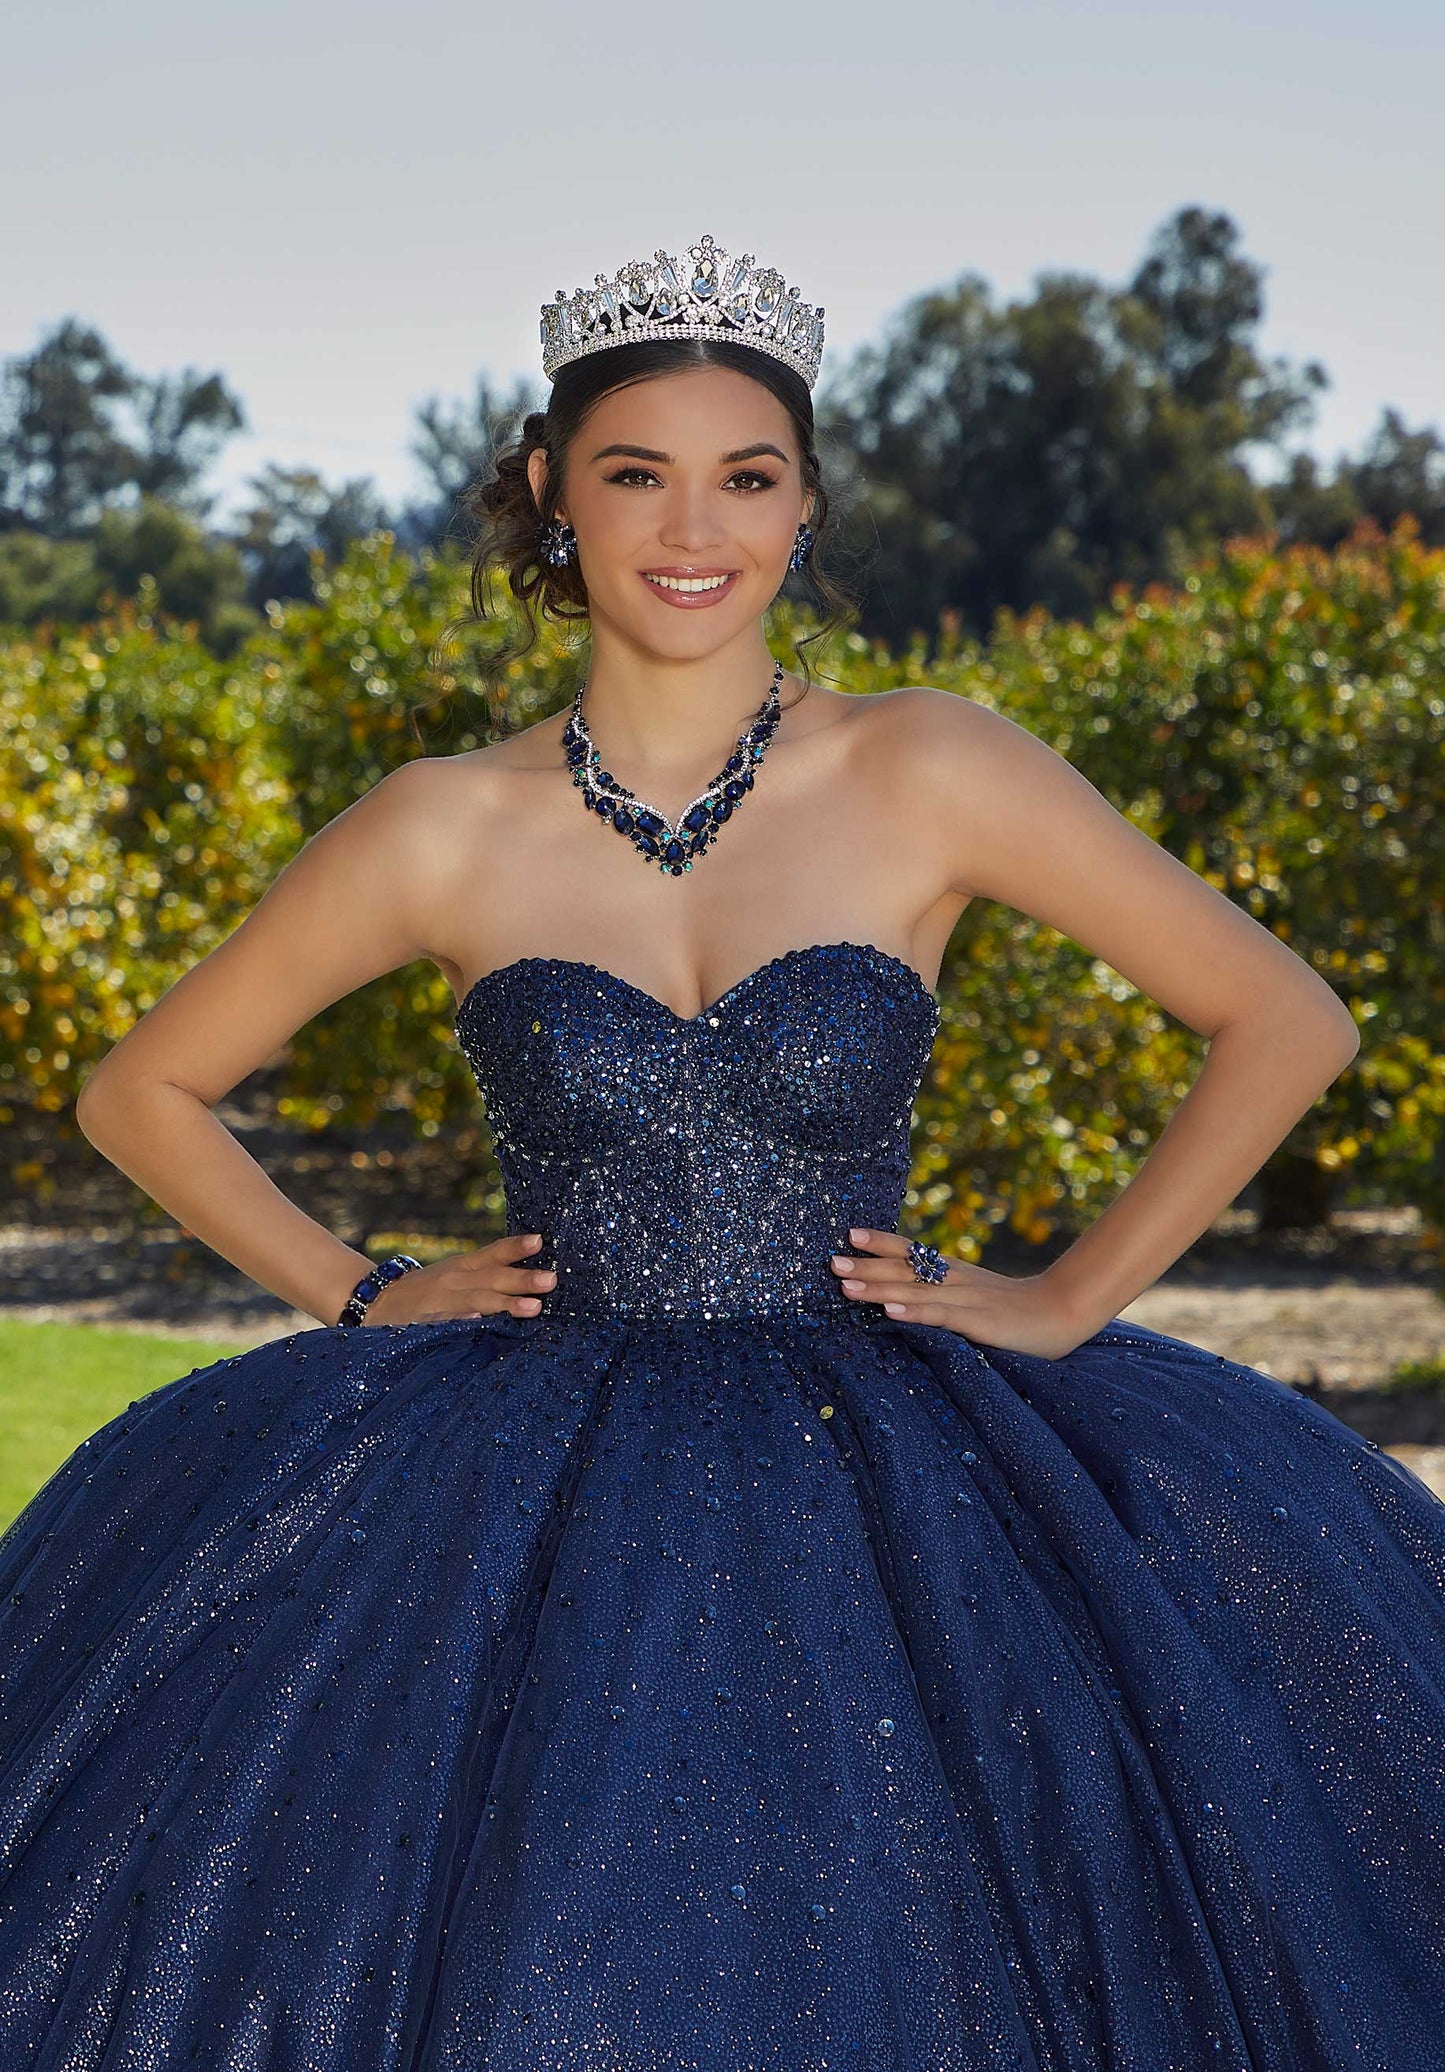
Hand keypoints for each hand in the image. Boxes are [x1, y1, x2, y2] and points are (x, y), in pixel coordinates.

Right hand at [362, 1233, 555, 1323]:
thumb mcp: (457, 1272)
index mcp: (464, 1266)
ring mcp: (441, 1302)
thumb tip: (536, 1273)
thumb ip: (489, 1270)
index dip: (515, 1247)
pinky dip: (462, 1323)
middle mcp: (455, 1280)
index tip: (539, 1240)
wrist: (376, 1301)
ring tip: (532, 1307)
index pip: (493, 1253)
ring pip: (476, 1301)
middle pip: (492, 1278)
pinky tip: (479, 1324)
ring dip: (505, 1304)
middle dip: (522, 1279)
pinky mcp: (427, 1324)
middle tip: (551, 1280)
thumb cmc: (430, 1288)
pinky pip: (447, 1324)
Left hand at [829, 1227, 1097, 1358]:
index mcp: (954, 1273)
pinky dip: (913, 1313)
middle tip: (830, 1259)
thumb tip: (906, 1297)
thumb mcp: (976, 1298)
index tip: (849, 1233)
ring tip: (845, 1283)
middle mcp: (955, 1281)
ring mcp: (966, 1301)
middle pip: (905, 1269)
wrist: (1064, 1312)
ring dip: (878, 1287)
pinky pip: (940, 1317)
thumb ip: (945, 1296)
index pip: (913, 1252)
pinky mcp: (978, 1324)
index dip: (882, 1242)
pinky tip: (889, 1312)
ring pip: (914, 1291)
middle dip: (867, 1265)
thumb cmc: (1017, 1311)